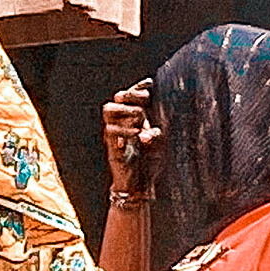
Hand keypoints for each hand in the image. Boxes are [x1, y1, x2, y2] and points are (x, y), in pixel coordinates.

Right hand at [102, 82, 164, 197]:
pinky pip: (110, 132)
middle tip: (145, 98)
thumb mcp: (160, 146)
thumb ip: (158, 134)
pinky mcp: (112, 147)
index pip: (132, 96)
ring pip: (109, 110)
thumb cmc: (149, 165)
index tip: (150, 82)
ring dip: (125, 110)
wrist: (139, 187)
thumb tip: (150, 131)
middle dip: (131, 94)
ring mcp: (116, 135)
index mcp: (136, 120)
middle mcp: (123, 124)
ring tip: (139, 118)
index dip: (139, 86)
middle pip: (118, 98)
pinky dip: (124, 130)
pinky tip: (136, 135)